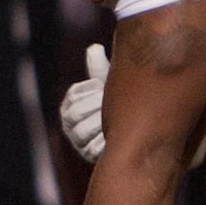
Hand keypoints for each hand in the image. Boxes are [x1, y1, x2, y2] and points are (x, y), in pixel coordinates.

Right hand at [61, 43, 109, 162]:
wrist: (136, 132)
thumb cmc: (120, 104)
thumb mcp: (110, 86)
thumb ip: (100, 70)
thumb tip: (94, 47)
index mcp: (71, 105)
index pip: (71, 96)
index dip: (87, 91)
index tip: (100, 86)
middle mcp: (70, 125)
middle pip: (74, 115)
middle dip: (95, 107)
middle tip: (111, 103)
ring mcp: (78, 142)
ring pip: (82, 132)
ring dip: (100, 124)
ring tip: (116, 119)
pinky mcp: (89, 157)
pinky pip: (93, 149)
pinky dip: (105, 142)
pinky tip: (117, 135)